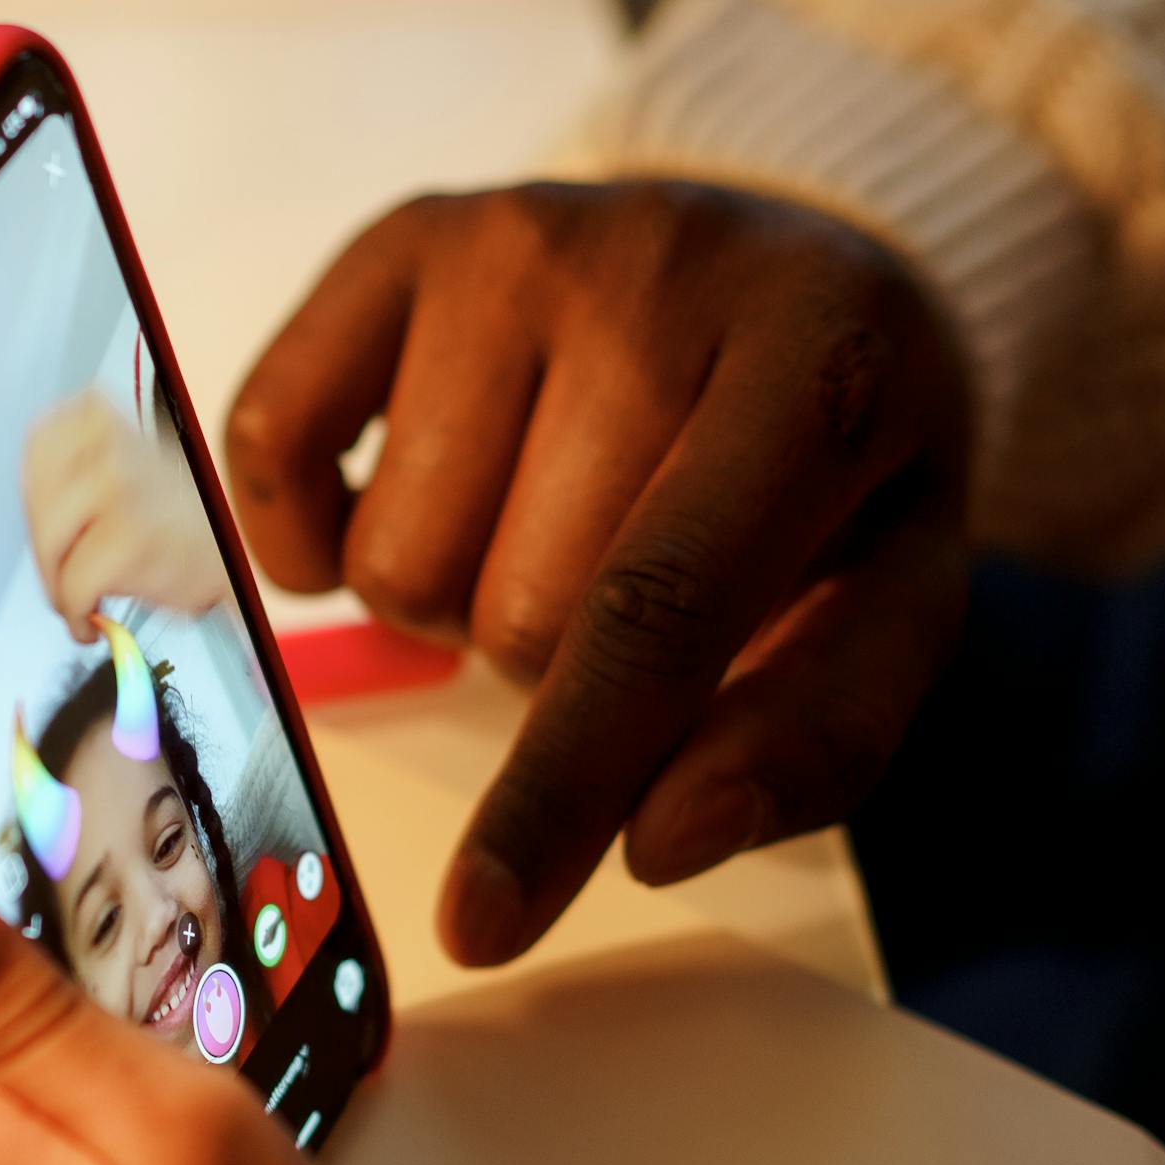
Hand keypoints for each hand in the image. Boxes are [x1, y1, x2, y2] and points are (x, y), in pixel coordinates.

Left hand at [22, 387, 228, 639]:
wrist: (239, 550)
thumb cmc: (185, 517)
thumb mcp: (124, 463)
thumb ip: (75, 473)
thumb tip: (34, 511)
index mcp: (100, 413)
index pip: (38, 451)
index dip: (37, 500)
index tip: (48, 525)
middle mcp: (108, 443)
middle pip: (39, 505)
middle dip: (46, 554)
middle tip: (62, 577)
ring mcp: (118, 487)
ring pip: (52, 549)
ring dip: (60, 588)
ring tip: (78, 602)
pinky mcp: (130, 537)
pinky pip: (76, 585)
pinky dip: (77, 613)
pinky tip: (90, 618)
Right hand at [226, 180, 971, 963]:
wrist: (802, 276)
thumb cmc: (836, 478)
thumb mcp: (892, 606)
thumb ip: (812, 738)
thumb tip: (657, 843)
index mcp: (815, 373)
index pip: (649, 613)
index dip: (559, 787)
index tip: (478, 925)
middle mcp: (653, 271)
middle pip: (511, 612)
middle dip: (555, 666)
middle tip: (627, 589)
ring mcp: (513, 240)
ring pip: (395, 563)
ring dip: (459, 599)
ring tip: (545, 525)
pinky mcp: (405, 238)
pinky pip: (272, 448)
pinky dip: (319, 530)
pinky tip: (425, 498)